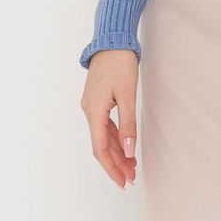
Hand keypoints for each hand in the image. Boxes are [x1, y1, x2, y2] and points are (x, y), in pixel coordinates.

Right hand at [80, 49, 138, 188]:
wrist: (111, 40)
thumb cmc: (119, 62)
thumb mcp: (127, 93)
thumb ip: (128, 123)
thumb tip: (130, 150)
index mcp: (94, 111)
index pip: (100, 149)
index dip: (111, 167)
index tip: (122, 181)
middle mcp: (89, 111)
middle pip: (102, 145)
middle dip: (116, 163)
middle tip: (130, 177)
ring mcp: (92, 105)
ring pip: (104, 135)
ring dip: (117, 151)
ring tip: (131, 165)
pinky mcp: (98, 99)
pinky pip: (105, 124)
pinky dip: (115, 137)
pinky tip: (125, 145)